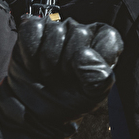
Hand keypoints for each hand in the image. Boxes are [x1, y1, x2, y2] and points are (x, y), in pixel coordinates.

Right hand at [0, 17, 122, 138]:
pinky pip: (32, 28)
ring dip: (48, 60)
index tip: (84, 76)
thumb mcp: (91, 96)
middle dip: (67, 62)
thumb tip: (84, 55)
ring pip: (55, 30)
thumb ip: (99, 78)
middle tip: (62, 79)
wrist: (35, 111)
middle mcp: (81, 33)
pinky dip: (30, 51)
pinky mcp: (33, 29)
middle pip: (79, 32)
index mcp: (102, 46)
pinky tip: (33, 65)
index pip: (108, 37)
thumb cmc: (68, 101)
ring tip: (48, 74)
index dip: (94, 58)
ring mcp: (57, 29)